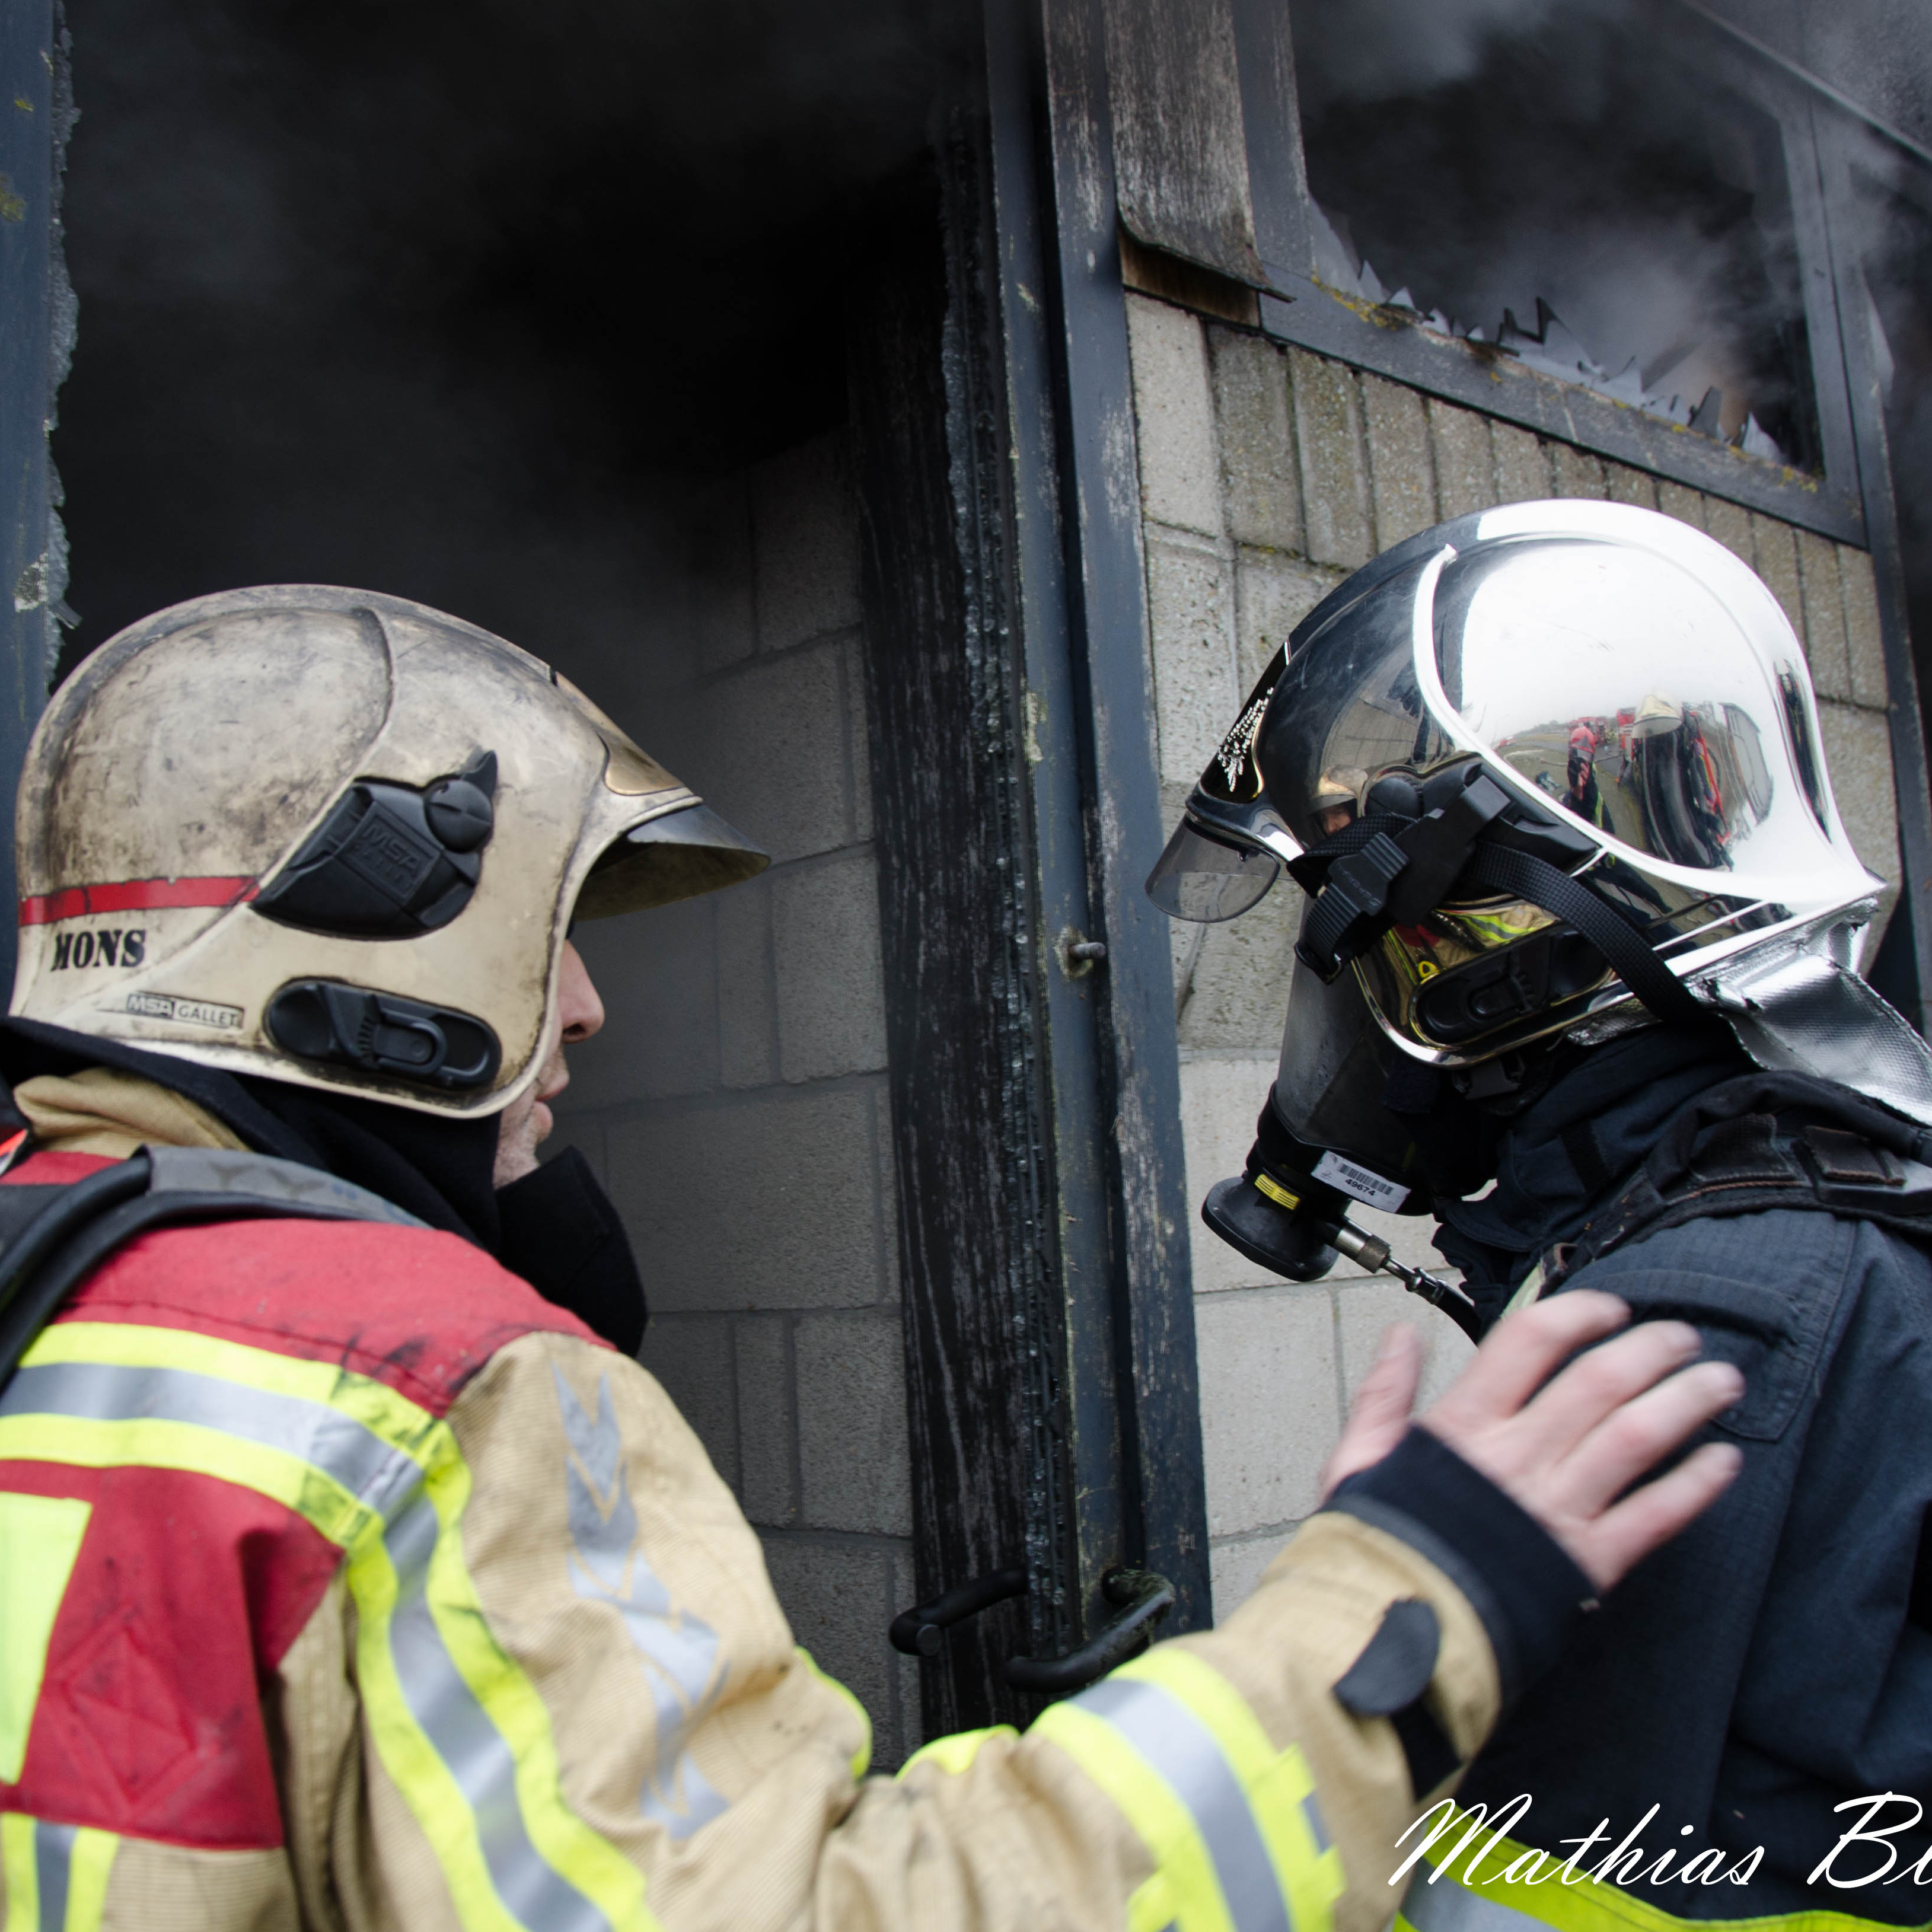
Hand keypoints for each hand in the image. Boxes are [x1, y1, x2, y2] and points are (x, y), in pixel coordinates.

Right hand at [1322, 1292, 1742, 1592]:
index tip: (1611, 1309)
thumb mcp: (1359, 1459)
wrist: (1387, 1637)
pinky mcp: (1585, 1563)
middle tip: (1684, 1337)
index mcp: (1463, 1426)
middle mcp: (1518, 1457)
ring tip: (1721, 1382)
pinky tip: (1724, 1461)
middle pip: (1600, 1381)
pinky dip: (1695, 1485)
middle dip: (1652, 1350)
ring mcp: (1556, 1509)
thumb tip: (1400, 1337)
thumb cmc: (1375, 1550)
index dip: (1580, 1313)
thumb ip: (1384, 1394)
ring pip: (1637, 1437)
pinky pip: (1654, 1516)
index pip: (1530, 1340)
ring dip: (1687, 1402)